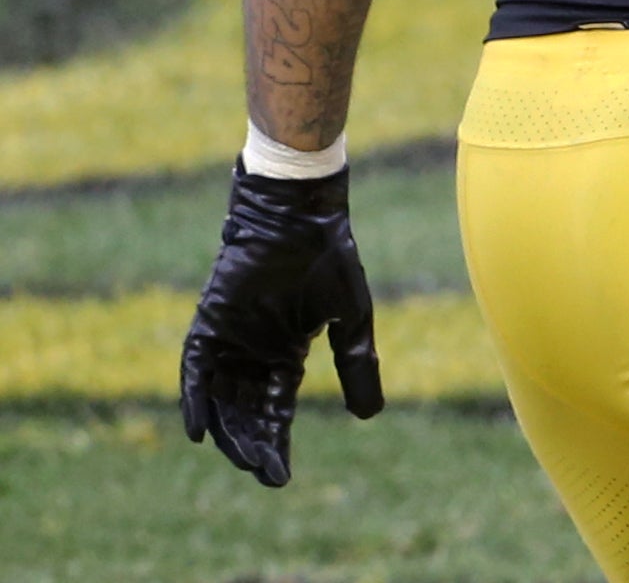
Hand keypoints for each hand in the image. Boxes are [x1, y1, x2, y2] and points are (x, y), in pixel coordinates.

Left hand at [180, 163, 384, 486]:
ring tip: (241, 459)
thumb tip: (369, 416)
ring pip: (221, 397)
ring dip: (228, 430)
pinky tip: (199, 431)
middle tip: (262, 473)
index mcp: (286, 351)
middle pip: (247, 411)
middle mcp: (254, 350)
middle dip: (253, 444)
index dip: (278, 442)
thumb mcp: (351, 319)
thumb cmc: (330, 259)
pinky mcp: (210, 322)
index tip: (280, 478)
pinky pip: (195, 369)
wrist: (300, 215)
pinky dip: (194, 400)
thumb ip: (357, 365)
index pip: (277, 409)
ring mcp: (230, 337)